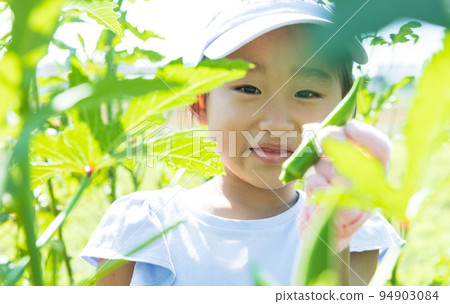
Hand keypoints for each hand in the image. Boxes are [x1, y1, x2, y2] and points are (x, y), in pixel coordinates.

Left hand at [299, 119, 391, 251]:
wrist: (319, 231)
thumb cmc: (326, 191)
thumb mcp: (328, 164)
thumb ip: (326, 145)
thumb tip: (313, 128)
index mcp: (375, 172)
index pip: (381, 149)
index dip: (366, 135)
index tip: (348, 125)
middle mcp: (372, 190)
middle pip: (358, 158)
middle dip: (336, 143)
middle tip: (320, 136)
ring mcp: (358, 207)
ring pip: (335, 173)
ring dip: (320, 166)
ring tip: (317, 171)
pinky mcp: (339, 221)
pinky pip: (322, 190)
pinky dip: (313, 182)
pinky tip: (313, 187)